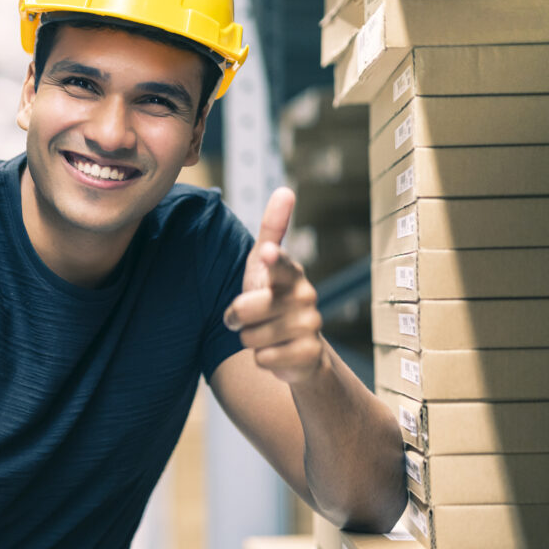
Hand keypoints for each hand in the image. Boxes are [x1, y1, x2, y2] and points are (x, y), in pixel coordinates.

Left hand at [223, 188, 327, 384]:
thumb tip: (285, 190)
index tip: (265, 253)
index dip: (271, 261)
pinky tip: (277, 353)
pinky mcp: (309, 355)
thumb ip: (273, 229)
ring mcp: (310, 327)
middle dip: (238, 317)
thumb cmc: (273, 298)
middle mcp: (305, 297)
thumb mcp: (265, 265)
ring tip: (265, 333)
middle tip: (249, 317)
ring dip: (250, 338)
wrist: (299, 348)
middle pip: (246, 308)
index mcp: (290, 274)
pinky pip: (262, 358)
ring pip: (250, 336)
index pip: (279, 265)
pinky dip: (262, 359)